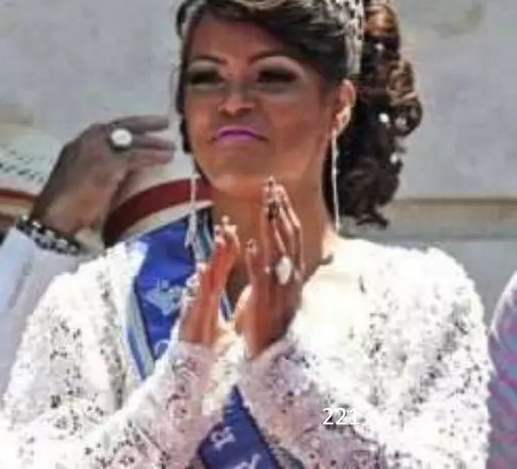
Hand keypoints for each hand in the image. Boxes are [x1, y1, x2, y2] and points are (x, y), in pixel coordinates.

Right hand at [27, 114, 176, 235]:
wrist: (53, 217)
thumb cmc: (63, 208)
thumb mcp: (77, 182)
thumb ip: (95, 173)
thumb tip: (118, 177)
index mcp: (76, 146)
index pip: (104, 130)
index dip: (125, 128)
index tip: (140, 128)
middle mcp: (85, 142)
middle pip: (119, 127)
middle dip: (143, 123)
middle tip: (163, 122)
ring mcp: (96, 151)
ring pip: (130, 140)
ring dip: (153, 142)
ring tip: (170, 146)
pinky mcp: (108, 164)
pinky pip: (136, 155)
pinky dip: (154, 155)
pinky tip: (167, 157)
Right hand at [176, 217, 239, 347]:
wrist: (191, 371)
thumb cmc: (209, 349)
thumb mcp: (230, 326)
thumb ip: (238, 309)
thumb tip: (250, 294)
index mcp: (212, 299)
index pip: (221, 270)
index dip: (228, 251)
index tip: (234, 230)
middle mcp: (203, 299)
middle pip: (214, 269)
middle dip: (221, 248)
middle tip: (228, 226)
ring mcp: (196, 307)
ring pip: (205, 279)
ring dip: (212, 260)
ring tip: (220, 242)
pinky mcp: (190, 318)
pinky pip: (195, 298)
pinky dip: (198, 285)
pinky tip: (201, 271)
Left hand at [235, 177, 305, 354]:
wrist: (275, 357)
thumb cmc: (273, 325)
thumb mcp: (279, 292)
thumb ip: (281, 271)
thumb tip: (280, 251)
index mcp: (291, 274)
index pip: (290, 236)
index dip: (284, 212)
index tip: (276, 190)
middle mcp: (290, 278)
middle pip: (287, 238)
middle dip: (279, 210)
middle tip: (271, 185)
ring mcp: (279, 290)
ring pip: (277, 253)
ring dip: (271, 228)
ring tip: (265, 205)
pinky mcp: (263, 302)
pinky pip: (261, 278)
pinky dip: (257, 260)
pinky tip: (251, 243)